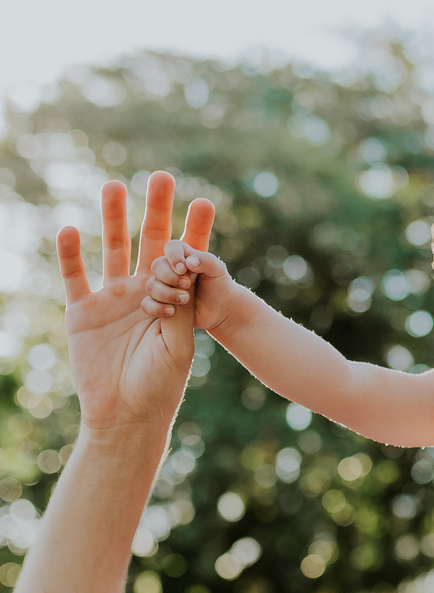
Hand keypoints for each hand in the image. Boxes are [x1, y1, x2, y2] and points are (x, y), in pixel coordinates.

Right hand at [57, 175, 214, 434]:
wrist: (126, 415)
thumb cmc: (160, 384)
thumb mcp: (178, 343)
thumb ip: (181, 305)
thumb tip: (188, 266)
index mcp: (172, 299)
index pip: (184, 257)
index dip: (194, 231)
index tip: (205, 201)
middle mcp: (141, 292)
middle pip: (148, 243)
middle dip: (155, 211)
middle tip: (161, 177)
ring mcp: (111, 299)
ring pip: (111, 249)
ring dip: (112, 219)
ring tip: (113, 186)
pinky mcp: (82, 312)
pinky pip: (75, 276)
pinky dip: (71, 254)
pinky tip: (70, 229)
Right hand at [142, 240, 241, 335]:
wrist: (221, 309)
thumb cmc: (219, 284)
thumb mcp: (218, 270)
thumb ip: (206, 261)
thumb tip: (189, 262)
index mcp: (183, 255)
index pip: (171, 247)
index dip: (174, 257)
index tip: (183, 269)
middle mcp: (170, 269)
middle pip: (157, 265)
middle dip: (170, 276)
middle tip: (187, 285)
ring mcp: (163, 286)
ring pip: (151, 286)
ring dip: (166, 293)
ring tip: (185, 299)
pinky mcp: (160, 304)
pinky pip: (147, 305)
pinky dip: (157, 308)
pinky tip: (172, 311)